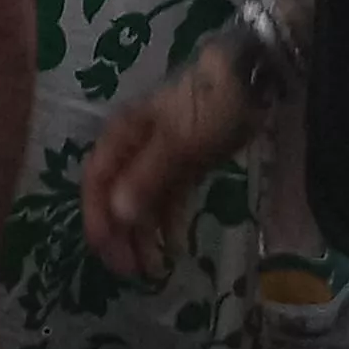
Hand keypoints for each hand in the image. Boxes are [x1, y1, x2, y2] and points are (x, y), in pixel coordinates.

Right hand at [82, 46, 259, 281]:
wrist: (252, 76)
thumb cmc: (209, 102)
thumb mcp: (177, 141)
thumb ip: (147, 178)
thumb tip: (117, 215)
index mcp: (122, 135)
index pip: (96, 181)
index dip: (96, 217)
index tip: (106, 253)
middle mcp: (135, 147)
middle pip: (117, 195)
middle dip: (120, 235)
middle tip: (131, 273)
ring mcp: (162, 156)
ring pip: (143, 202)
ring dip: (144, 235)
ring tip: (155, 271)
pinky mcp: (187, 162)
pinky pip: (170, 199)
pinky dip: (169, 223)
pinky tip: (177, 248)